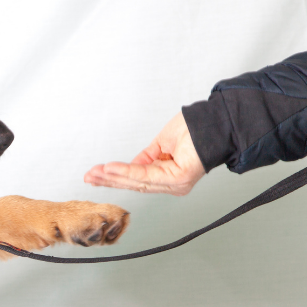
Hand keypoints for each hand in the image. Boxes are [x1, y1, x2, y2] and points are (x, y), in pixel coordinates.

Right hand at [84, 113, 205, 195]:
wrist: (217, 121)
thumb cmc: (197, 129)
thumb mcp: (161, 143)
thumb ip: (146, 158)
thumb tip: (130, 167)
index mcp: (168, 178)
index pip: (137, 180)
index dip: (114, 178)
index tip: (95, 174)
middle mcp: (172, 185)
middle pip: (134, 184)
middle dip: (109, 180)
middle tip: (88, 176)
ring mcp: (176, 184)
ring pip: (137, 181)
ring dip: (113, 176)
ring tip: (95, 173)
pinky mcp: (178, 179)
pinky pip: (146, 175)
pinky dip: (126, 171)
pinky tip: (110, 169)